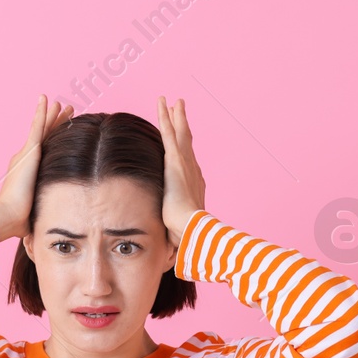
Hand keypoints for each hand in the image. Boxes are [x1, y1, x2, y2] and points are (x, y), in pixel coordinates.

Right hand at [0, 94, 74, 243]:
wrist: (7, 216)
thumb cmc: (17, 220)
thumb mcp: (32, 212)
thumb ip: (38, 211)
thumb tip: (43, 227)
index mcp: (26, 173)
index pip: (43, 152)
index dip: (52, 141)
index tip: (61, 132)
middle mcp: (24, 160)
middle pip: (44, 137)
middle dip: (55, 124)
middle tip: (66, 111)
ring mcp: (26, 154)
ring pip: (42, 129)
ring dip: (51, 115)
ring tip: (62, 104)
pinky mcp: (28, 152)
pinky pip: (37, 127)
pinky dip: (41, 112)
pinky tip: (46, 98)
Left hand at [156, 95, 206, 249]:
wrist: (193, 229)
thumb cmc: (187, 235)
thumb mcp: (176, 231)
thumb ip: (173, 236)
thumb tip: (169, 257)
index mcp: (191, 184)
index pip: (185, 162)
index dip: (182, 149)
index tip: (180, 140)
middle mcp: (191, 170)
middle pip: (185, 142)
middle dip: (181, 126)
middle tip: (179, 109)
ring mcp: (185, 163)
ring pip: (179, 133)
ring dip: (175, 116)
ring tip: (171, 101)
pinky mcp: (176, 160)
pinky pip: (171, 132)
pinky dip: (168, 117)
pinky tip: (165, 103)